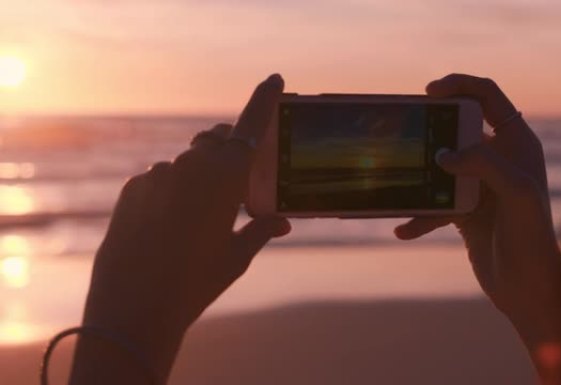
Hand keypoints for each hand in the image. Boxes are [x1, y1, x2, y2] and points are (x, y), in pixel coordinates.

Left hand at [70, 74, 290, 383]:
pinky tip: (169, 226)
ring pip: (188, 162)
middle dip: (230, 149)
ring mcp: (157, 175)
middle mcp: (191, 166)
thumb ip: (259, 229)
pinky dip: (172, 191)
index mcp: (225, 179)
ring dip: (199, 177)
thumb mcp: (235, 256)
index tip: (275, 79)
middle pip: (217, 141)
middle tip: (237, 179)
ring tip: (198, 219)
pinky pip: (161, 179)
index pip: (250, 129)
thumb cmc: (195, 282)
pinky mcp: (133, 188)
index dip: (264, 101)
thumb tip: (280, 221)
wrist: (134, 308)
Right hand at [395, 74, 560, 347]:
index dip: (459, 86)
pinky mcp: (464, 210)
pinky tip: (403, 230)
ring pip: (439, 165)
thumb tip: (443, 156)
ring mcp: (479, 184)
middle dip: (429, 130)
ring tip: (394, 181)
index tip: (429, 92)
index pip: (488, 96)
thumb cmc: (532, 237)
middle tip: (404, 132)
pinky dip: (418, 216)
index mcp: (517, 142)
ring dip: (418, 174)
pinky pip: (434, 203)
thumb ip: (483, 163)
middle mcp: (498, 158)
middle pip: (456, 127)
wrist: (527, 287)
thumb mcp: (516, 193)